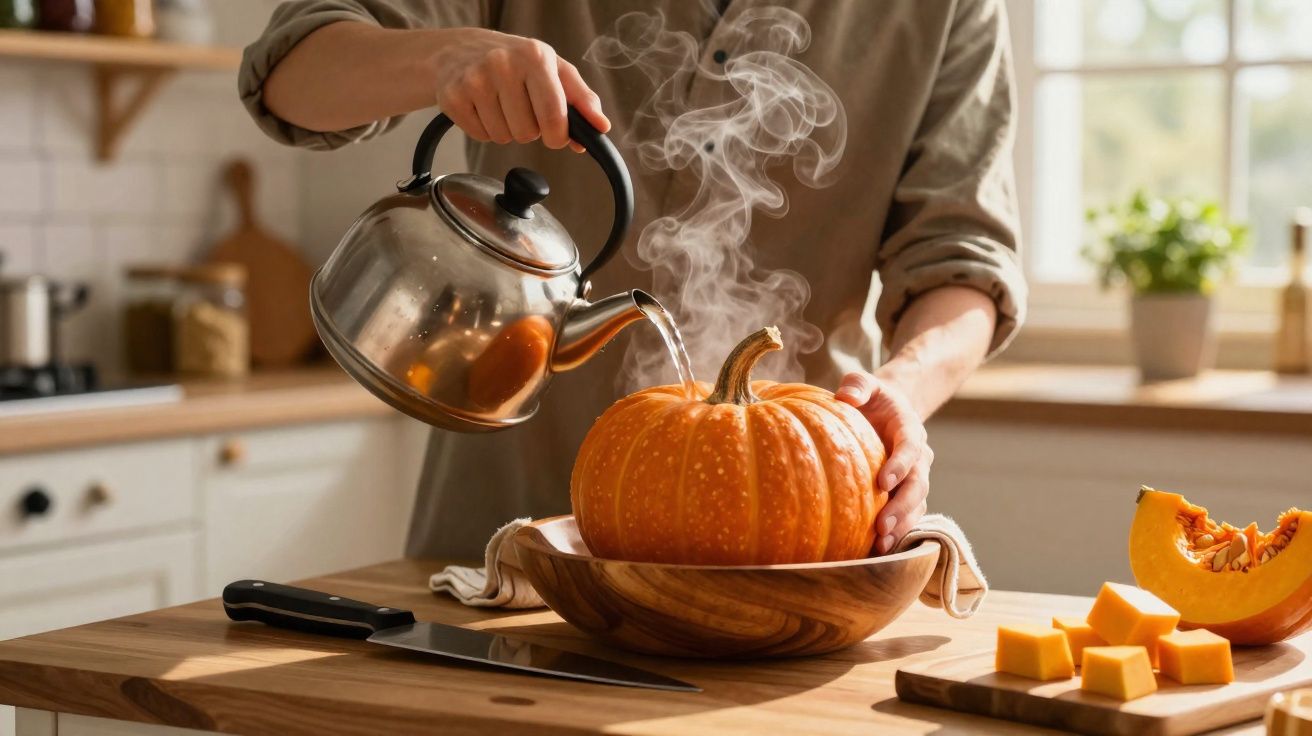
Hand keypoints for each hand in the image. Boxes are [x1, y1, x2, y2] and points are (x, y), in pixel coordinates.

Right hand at [427, 28, 609, 151]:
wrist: (459, 50)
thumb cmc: (516, 62)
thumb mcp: (554, 70)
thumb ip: (582, 99)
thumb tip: (601, 127)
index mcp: (535, 56)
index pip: (553, 116)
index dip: (558, 136)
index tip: (556, 134)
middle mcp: (503, 64)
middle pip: (527, 133)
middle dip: (529, 129)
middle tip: (521, 107)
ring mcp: (475, 80)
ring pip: (504, 137)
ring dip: (507, 130)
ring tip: (500, 105)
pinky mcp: (453, 97)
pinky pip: (481, 137)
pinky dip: (485, 130)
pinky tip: (482, 107)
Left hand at [835, 371, 931, 554]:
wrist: (886, 412)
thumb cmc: (870, 398)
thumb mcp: (864, 383)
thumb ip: (857, 384)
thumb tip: (844, 398)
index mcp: (909, 430)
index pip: (910, 448)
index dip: (900, 465)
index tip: (884, 481)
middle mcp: (919, 457)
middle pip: (918, 485)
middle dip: (902, 506)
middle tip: (882, 525)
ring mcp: (915, 478)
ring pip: (916, 505)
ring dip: (902, 526)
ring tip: (881, 545)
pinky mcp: (905, 494)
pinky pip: (906, 515)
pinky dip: (896, 533)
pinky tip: (876, 550)